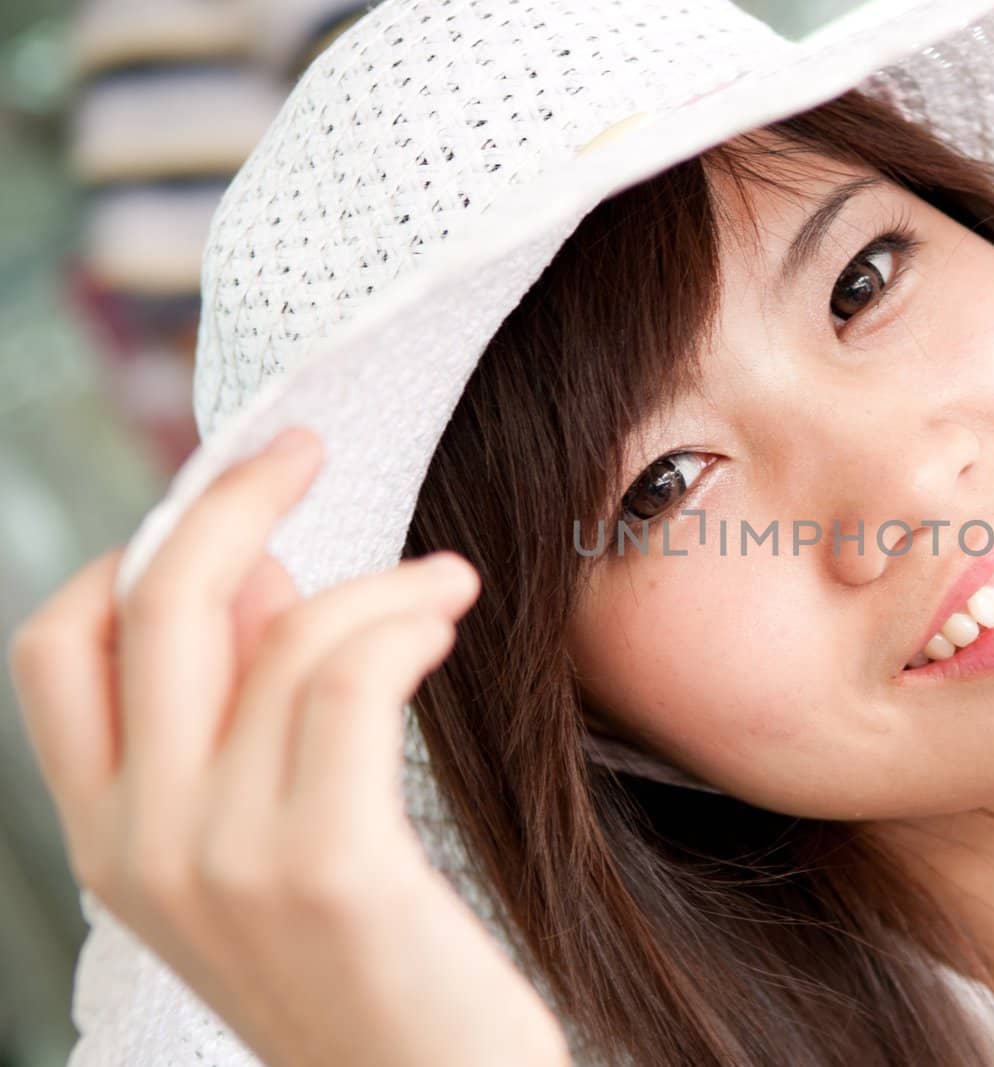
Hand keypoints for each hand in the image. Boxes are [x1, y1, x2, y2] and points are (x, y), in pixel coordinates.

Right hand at [8, 426, 570, 1066]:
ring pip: (281, 632)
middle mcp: (141, 848)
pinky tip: (446, 618)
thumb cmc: (370, 969)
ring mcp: (224, 861)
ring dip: (380, 577)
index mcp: (108, 840)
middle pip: (154, 604)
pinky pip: (348, 680)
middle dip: (234, 496)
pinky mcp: (327, 866)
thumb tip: (260, 568)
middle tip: (307, 448)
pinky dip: (404, 618)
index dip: (134, 550)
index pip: (55, 646)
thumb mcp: (266, 846)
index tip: (230, 512)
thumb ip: (238, 715)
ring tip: (446, 583)